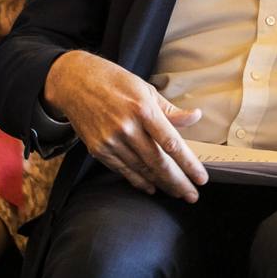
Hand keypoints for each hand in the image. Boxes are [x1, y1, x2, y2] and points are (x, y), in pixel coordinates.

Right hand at [42, 50, 206, 200]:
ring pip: (141, 169)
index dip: (188, 164)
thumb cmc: (115, 81)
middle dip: (178, 182)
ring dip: (161, 184)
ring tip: (177, 193)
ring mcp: (110, 140)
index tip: (201, 178)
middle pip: (158, 162)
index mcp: (143, 109)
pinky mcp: (98, 149)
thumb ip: (170, 110)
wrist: (75, 82)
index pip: (171, 143)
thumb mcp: (146, 89)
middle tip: (192, 196)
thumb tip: (195, 117)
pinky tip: (152, 187)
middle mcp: (126, 127)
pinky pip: (123, 170)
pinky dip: (139, 181)